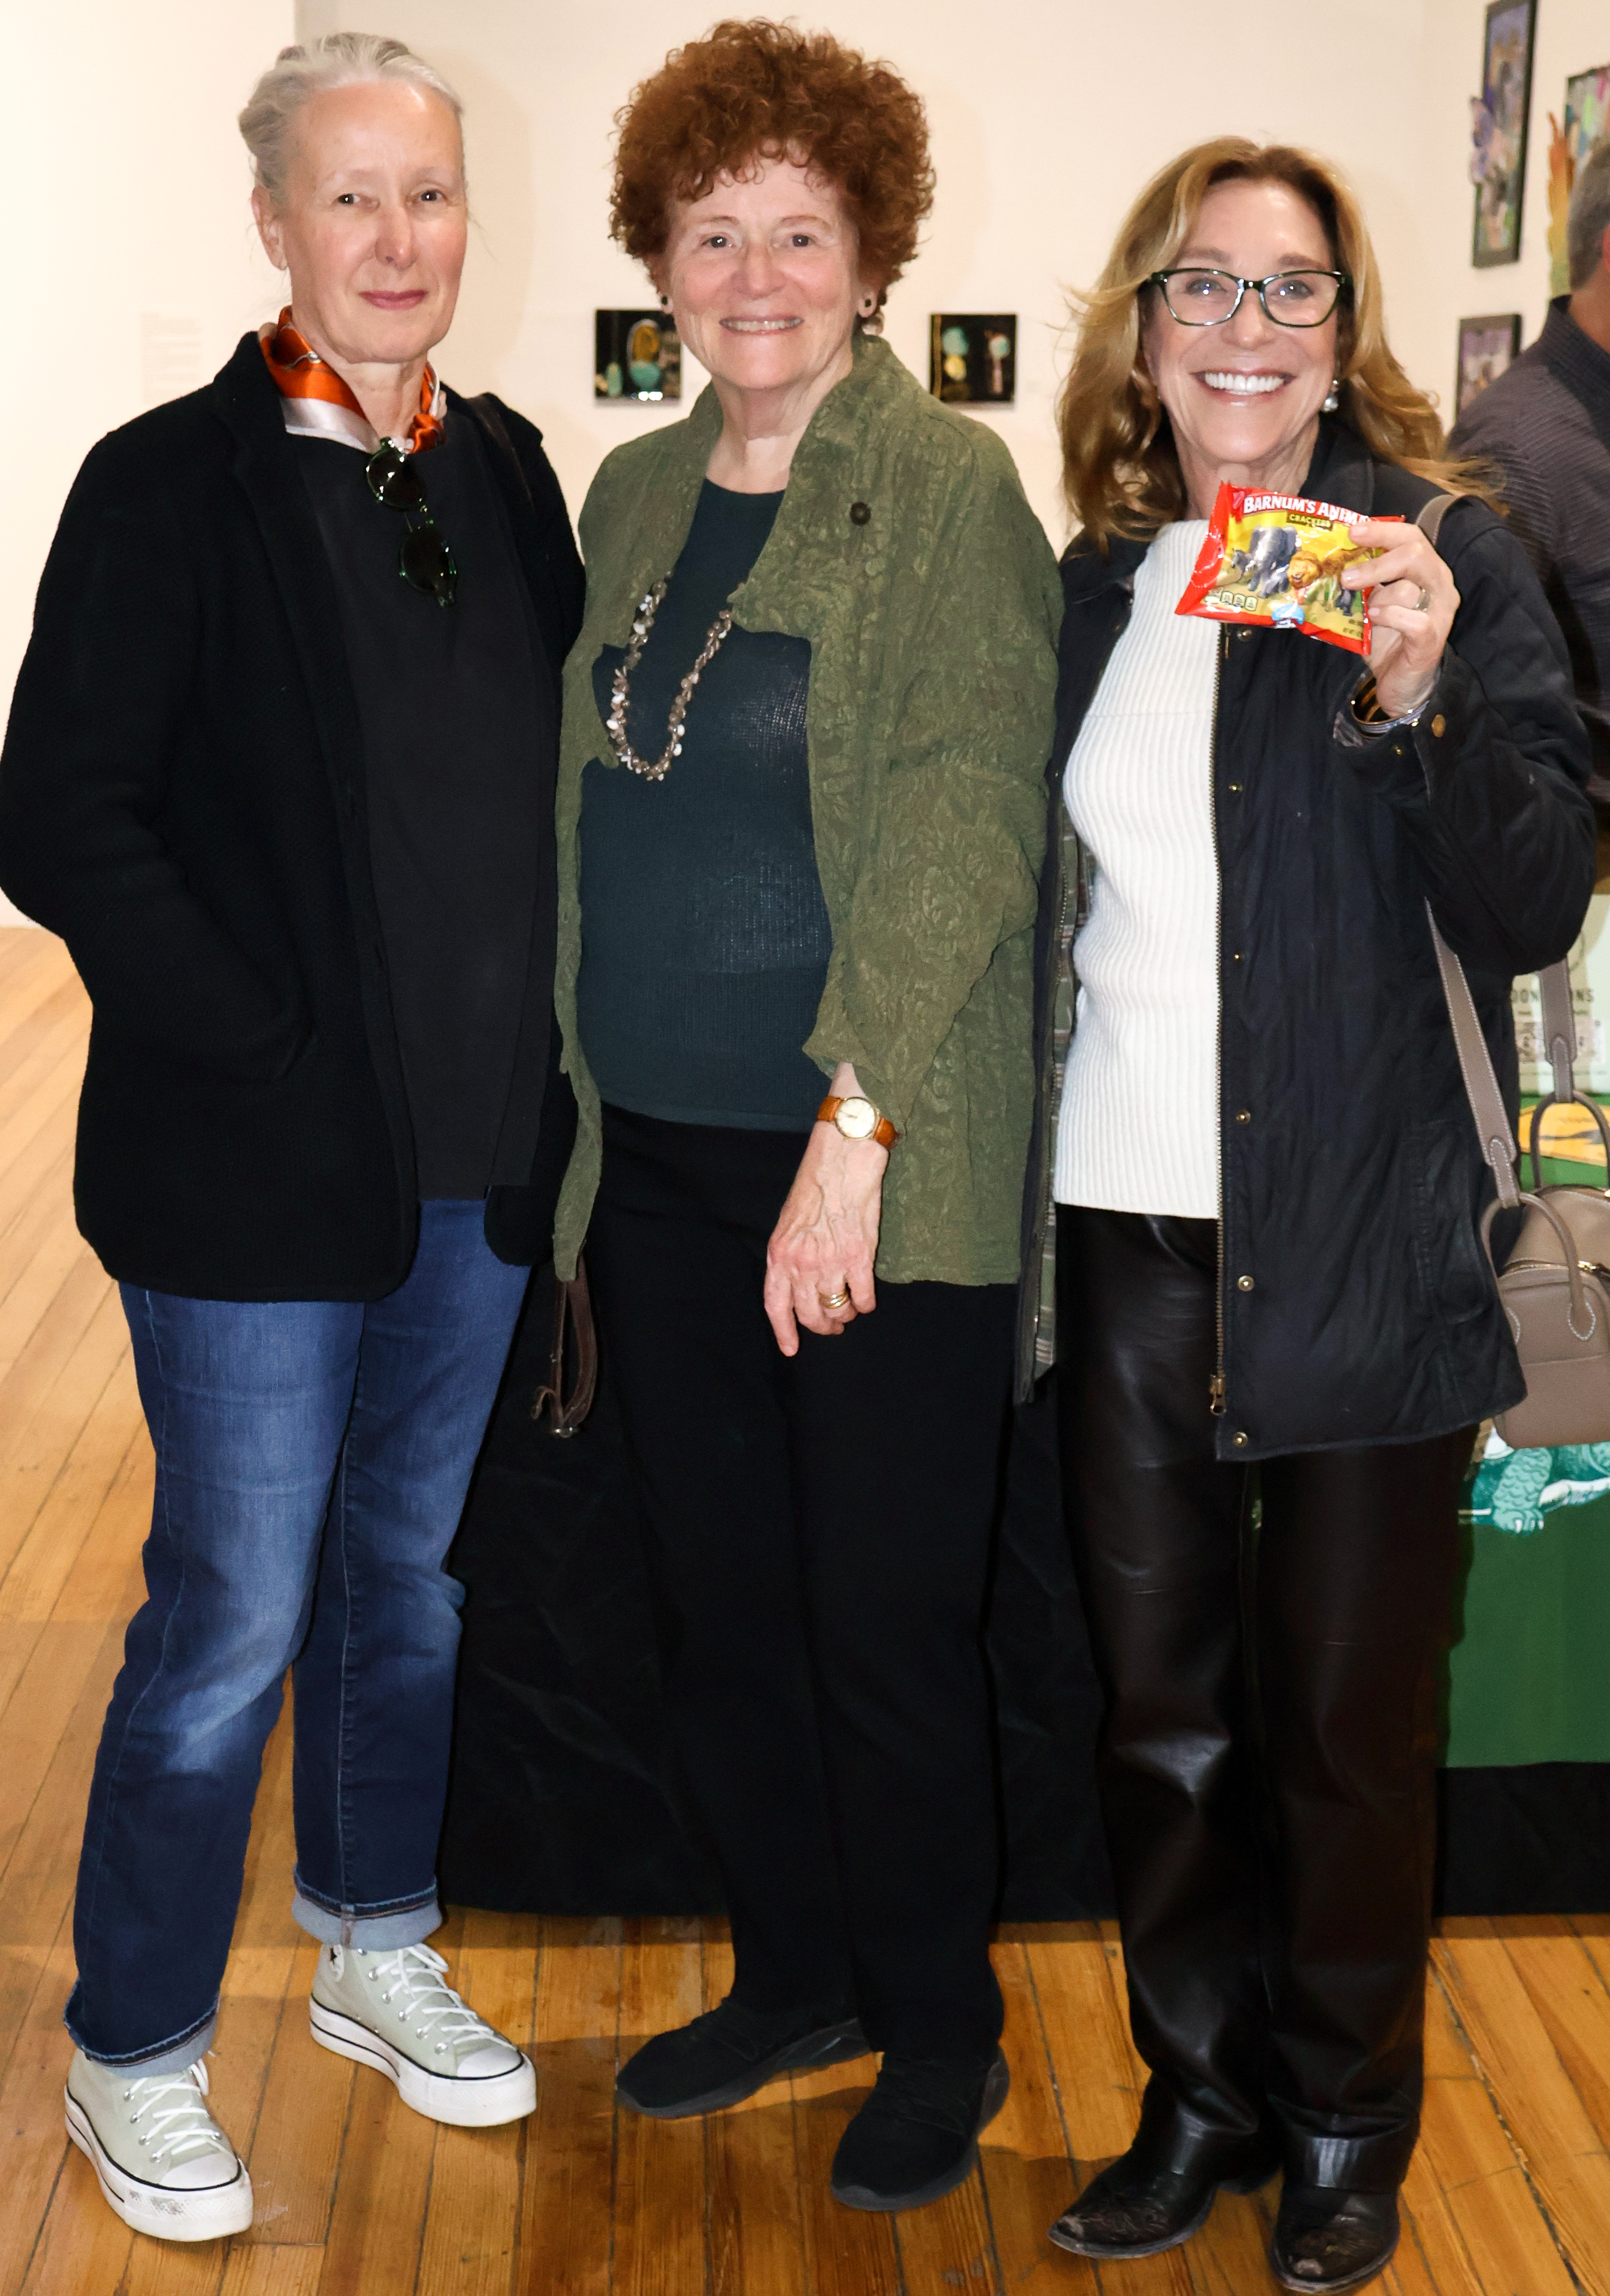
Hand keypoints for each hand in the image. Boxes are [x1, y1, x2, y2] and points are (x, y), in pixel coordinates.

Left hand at [763, 1064, 886, 1355]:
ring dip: (846, 1313)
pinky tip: (868, 1298)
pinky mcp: (859, 1255)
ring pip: (838, 1309)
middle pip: (809, 1314)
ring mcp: (830, 1261)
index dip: (783, 1331)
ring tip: (851, 1307)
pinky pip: (864, 1296)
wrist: (843, 1155)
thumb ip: (791, 1251)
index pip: (775, 1304)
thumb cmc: (817, 1182)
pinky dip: (867, 1302)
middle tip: (833, 1325)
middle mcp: (801, 1262)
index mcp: (780, 1253)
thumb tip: (799, 1279)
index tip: (791, 1349)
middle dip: (823, 1326)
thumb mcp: (790, 1220)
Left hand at [1341, 520, 1459, 721]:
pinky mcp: (1432, 638)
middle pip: (1415, 552)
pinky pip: (1414, 620)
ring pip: (1411, 586)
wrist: (1403, 684)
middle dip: (1376, 561)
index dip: (1382, 531)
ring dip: (1378, 591)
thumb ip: (1362, 583)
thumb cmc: (1388, 640)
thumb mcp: (1372, 604)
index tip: (1353, 532)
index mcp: (1426, 570)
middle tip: (1346, 576)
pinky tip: (1374, 619)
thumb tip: (1329, 564)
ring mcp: (1440, 611)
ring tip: (1357, 601)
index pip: (1411, 537)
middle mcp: (1439, 585)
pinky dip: (1390, 616)